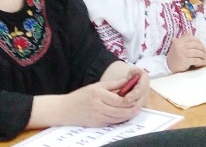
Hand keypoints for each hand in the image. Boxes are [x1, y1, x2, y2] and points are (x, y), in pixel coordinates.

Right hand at [28, 69, 148, 129]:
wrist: (65, 110)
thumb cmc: (81, 96)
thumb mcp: (96, 86)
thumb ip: (113, 84)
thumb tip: (127, 81)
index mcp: (98, 95)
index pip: (119, 99)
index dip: (130, 99)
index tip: (137, 96)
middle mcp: (98, 107)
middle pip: (121, 111)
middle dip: (132, 109)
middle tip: (140, 105)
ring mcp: (98, 117)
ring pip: (118, 118)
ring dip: (128, 115)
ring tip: (135, 109)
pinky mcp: (98, 125)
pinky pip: (113, 122)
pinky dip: (120, 119)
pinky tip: (125, 115)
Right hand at [166, 35, 205, 72]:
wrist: (169, 67)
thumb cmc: (175, 55)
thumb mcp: (177, 45)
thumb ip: (183, 38)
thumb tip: (189, 32)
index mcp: (179, 41)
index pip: (193, 39)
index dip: (200, 43)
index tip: (202, 47)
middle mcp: (180, 46)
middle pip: (197, 46)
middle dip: (203, 49)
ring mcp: (183, 54)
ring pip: (198, 53)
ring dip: (204, 56)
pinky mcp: (185, 61)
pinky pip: (196, 60)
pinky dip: (201, 62)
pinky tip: (202, 63)